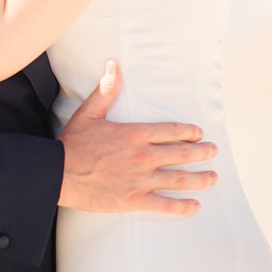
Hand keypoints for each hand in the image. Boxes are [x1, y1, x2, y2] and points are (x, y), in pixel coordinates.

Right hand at [57, 60, 216, 214]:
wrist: (58, 173)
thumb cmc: (72, 143)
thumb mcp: (90, 112)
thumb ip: (106, 90)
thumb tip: (113, 65)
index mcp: (136, 134)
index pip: (173, 131)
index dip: (190, 132)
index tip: (200, 134)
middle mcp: (144, 156)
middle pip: (182, 154)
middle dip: (202, 153)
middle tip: (214, 152)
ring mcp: (141, 179)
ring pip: (180, 179)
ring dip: (201, 179)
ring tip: (213, 177)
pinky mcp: (134, 200)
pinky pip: (165, 204)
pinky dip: (183, 206)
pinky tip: (195, 206)